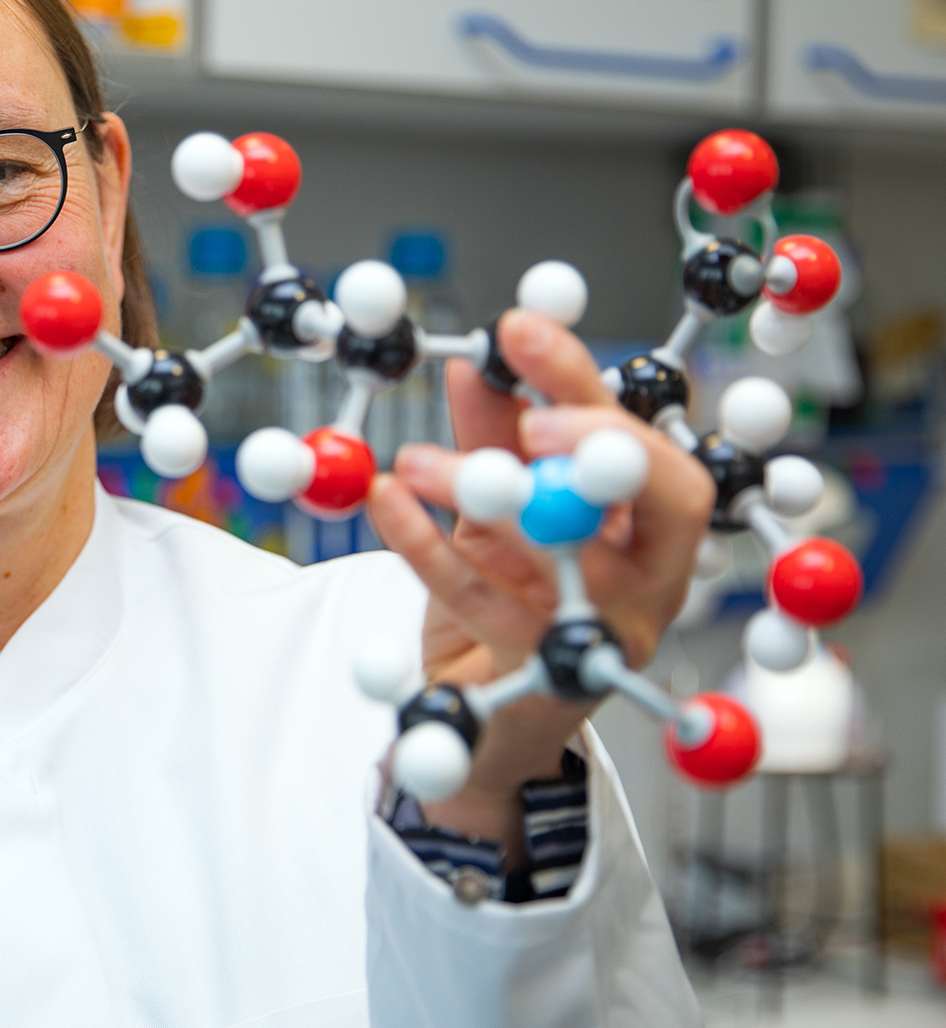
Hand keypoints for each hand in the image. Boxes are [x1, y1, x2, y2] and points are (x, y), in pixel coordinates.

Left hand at [365, 310, 713, 863]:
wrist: (476, 716)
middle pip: (659, 495)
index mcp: (650, 524)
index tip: (518, 329)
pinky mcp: (542, 678)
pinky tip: (387, 503)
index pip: (646, 438)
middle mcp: (649, 578)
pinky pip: (487, 605)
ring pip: (569, 555)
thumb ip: (493, 439)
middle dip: (594, 438)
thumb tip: (475, 362)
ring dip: (489, 494)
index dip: (584, 381)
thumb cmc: (506, 596)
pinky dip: (429, 549)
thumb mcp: (498, 507)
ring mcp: (603, 632)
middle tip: (521, 413)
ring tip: (413, 461)